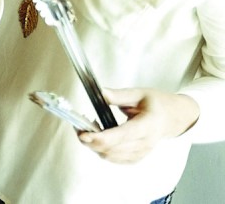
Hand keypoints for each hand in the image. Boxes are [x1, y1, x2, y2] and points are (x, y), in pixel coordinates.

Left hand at [78, 88, 200, 163]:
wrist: (173, 118)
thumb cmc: (158, 104)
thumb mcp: (140, 93)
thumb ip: (119, 95)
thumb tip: (101, 93)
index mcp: (147, 125)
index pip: (121, 136)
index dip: (99, 137)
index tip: (83, 132)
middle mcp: (145, 142)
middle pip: (110, 149)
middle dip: (89, 140)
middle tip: (79, 125)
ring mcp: (141, 152)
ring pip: (109, 156)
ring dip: (93, 145)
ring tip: (89, 128)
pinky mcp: (136, 158)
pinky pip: (113, 159)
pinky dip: (101, 150)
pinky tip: (98, 137)